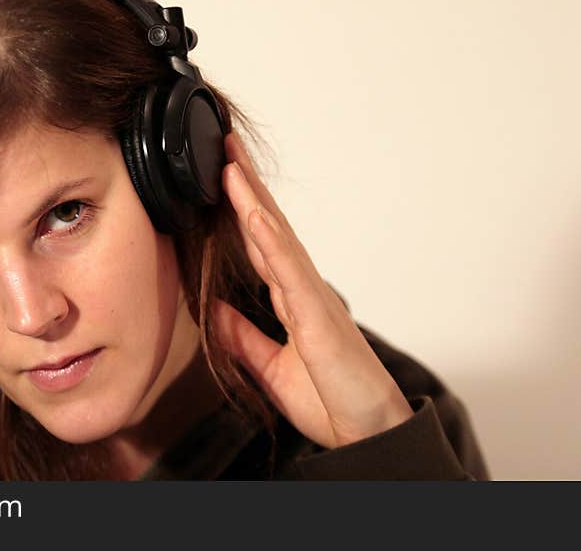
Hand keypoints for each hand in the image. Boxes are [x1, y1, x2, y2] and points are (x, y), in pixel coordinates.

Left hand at [213, 132, 413, 448]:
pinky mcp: (318, 318)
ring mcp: (312, 299)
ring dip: (253, 199)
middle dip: (245, 187)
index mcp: (290, 300)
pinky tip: (252, 215)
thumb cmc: (331, 400)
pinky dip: (270, 241)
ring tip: (230, 163)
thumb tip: (214, 310)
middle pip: (268, 228)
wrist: (365, 436)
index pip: (259, 244)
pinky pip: (290, 272)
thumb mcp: (270, 367)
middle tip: (224, 146)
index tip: (220, 175)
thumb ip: (243, 337)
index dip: (239, 210)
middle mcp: (302, 290)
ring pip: (277, 238)